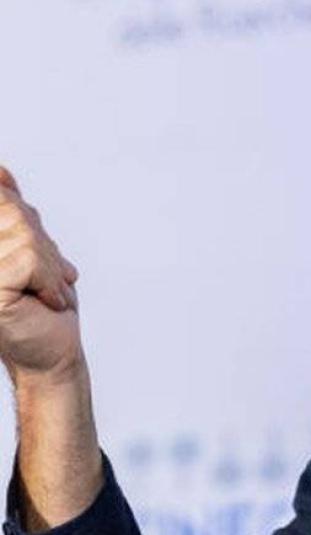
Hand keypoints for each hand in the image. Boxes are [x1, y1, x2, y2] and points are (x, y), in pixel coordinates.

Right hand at [0, 166, 82, 385]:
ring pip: (24, 233)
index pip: (2, 198)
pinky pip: (28, 260)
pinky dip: (48, 279)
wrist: (51, 351)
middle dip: (43, 243)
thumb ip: (11, 211)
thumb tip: (0, 170)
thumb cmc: (40, 302)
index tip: (28, 245)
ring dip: (50, 264)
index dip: (22, 214)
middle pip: (14, 211)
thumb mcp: (30, 248)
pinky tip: (46, 301)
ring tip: (48, 291)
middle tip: (51, 278)